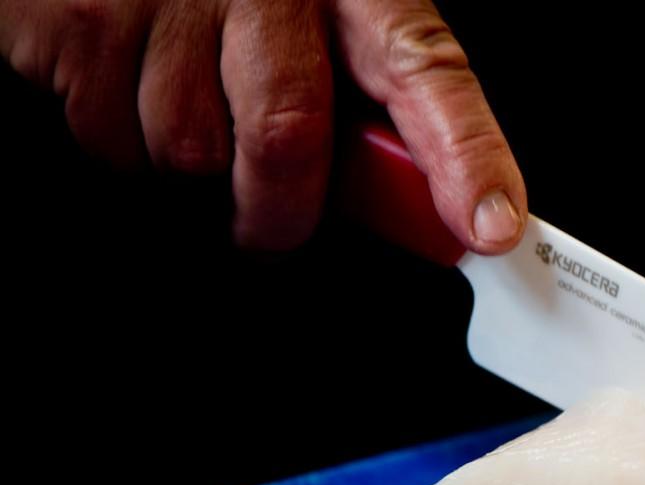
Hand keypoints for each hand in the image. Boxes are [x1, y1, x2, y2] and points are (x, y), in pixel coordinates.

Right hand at [0, 0, 525, 251]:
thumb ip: (370, 110)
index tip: (489, 227)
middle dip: (278, 215)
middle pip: (286, 137)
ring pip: (188, 150)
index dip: (464, 159)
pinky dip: (118, 139)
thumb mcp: (321, 28)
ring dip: (186, 168)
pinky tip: (125, 82)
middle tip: (267, 228)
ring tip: (184, 108)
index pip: (427, 75)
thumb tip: (436, 215)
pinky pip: (108, 134)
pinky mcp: (80, 16)